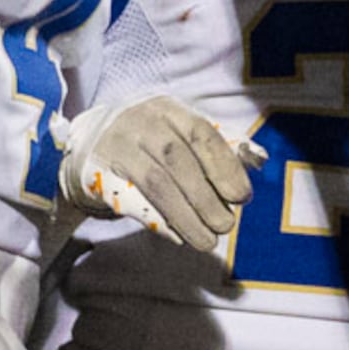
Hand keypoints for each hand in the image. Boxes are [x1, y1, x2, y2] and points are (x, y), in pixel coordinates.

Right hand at [59, 96, 263, 252]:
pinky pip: (130, 202)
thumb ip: (221, 145)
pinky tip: (178, 237)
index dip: (225, 167)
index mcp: (168, 109)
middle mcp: (140, 122)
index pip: (202, 133)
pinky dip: (158, 221)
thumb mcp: (181, 131)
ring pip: (156, 184)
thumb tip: (259, 161)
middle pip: (178, 161)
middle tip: (226, 225)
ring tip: (207, 241)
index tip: (242, 197)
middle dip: (206, 197)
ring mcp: (116, 147)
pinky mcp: (96, 175)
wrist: (89, 145)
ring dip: (186, 217)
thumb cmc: (150, 141)